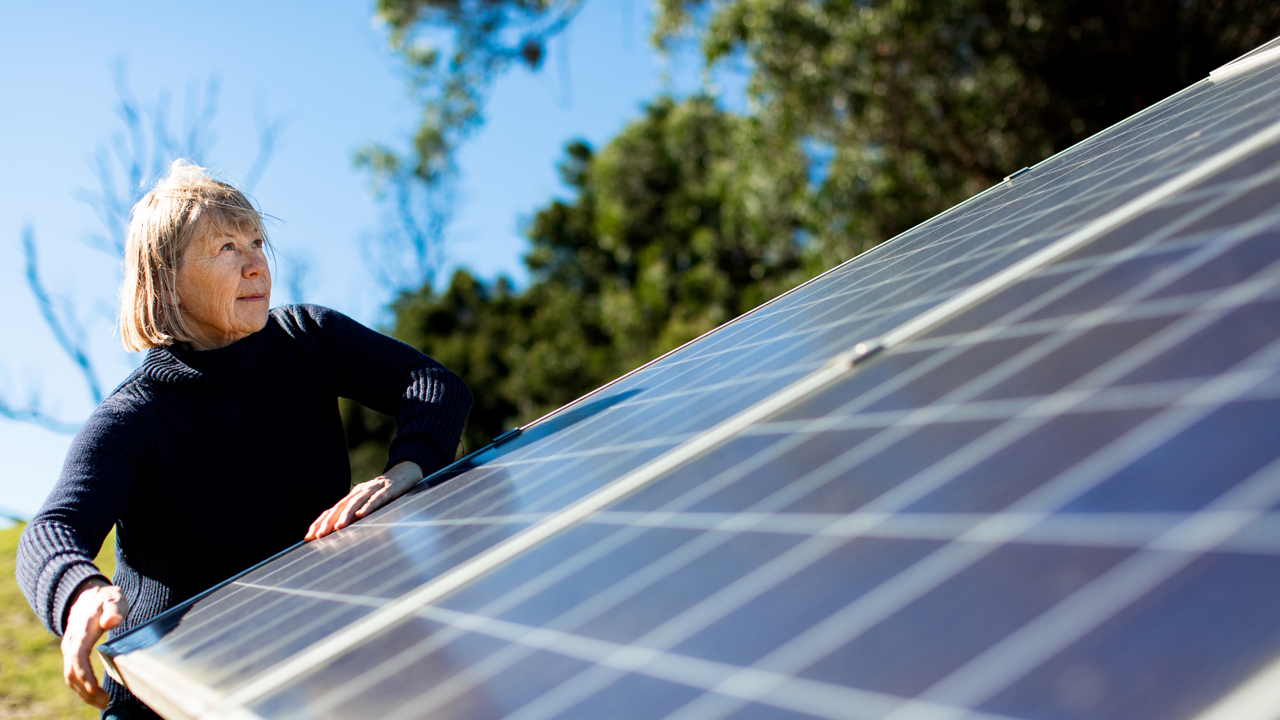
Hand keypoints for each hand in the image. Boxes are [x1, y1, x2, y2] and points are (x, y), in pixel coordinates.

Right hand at [61, 578, 127, 708]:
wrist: (86, 594)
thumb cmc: (105, 598)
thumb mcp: (114, 598)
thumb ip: (114, 609)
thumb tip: (110, 622)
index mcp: (81, 632)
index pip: (78, 658)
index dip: (85, 676)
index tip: (96, 690)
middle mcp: (71, 643)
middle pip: (71, 673)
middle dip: (86, 691)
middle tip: (105, 702)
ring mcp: (69, 649)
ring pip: (69, 676)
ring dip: (83, 692)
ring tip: (102, 702)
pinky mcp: (72, 653)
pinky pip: (72, 674)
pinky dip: (81, 686)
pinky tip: (94, 693)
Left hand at [306, 460, 422, 540]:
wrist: (405, 471)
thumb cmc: (385, 491)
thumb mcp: (367, 502)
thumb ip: (355, 515)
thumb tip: (339, 533)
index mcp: (352, 496)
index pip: (332, 509)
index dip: (320, 522)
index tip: (308, 537)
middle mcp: (360, 491)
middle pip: (341, 506)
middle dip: (328, 521)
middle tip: (319, 536)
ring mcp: (374, 489)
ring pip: (357, 502)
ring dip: (346, 515)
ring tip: (338, 528)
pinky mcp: (389, 489)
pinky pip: (378, 498)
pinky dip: (369, 506)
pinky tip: (362, 515)